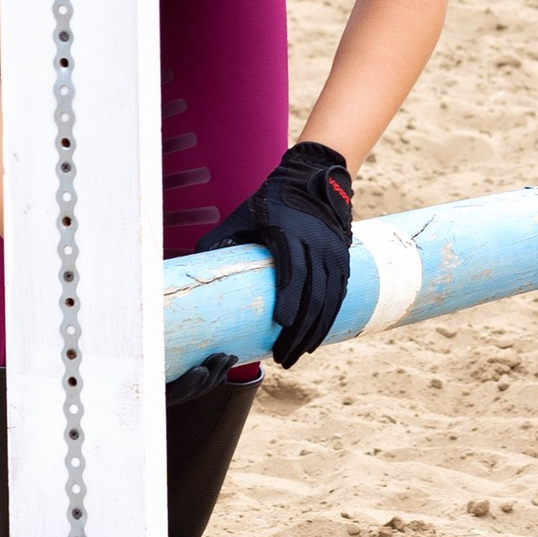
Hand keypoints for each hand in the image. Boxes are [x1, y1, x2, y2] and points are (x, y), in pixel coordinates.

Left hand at [205, 140, 356, 364]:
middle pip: (313, 296)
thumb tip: (194, 261)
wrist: (312, 178)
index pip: (293, 273)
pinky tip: (317, 338)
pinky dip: (330, 319)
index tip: (280, 326)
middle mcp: (316, 245)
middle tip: (284, 358)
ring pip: (329, 300)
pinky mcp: (342, 259)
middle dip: (300, 332)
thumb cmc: (272, 199)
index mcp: (290, 234)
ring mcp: (333, 253)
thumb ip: (222, 238)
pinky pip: (339, 294)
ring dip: (315, 332)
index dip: (289, 301)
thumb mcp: (244, 214)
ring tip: (298, 355)